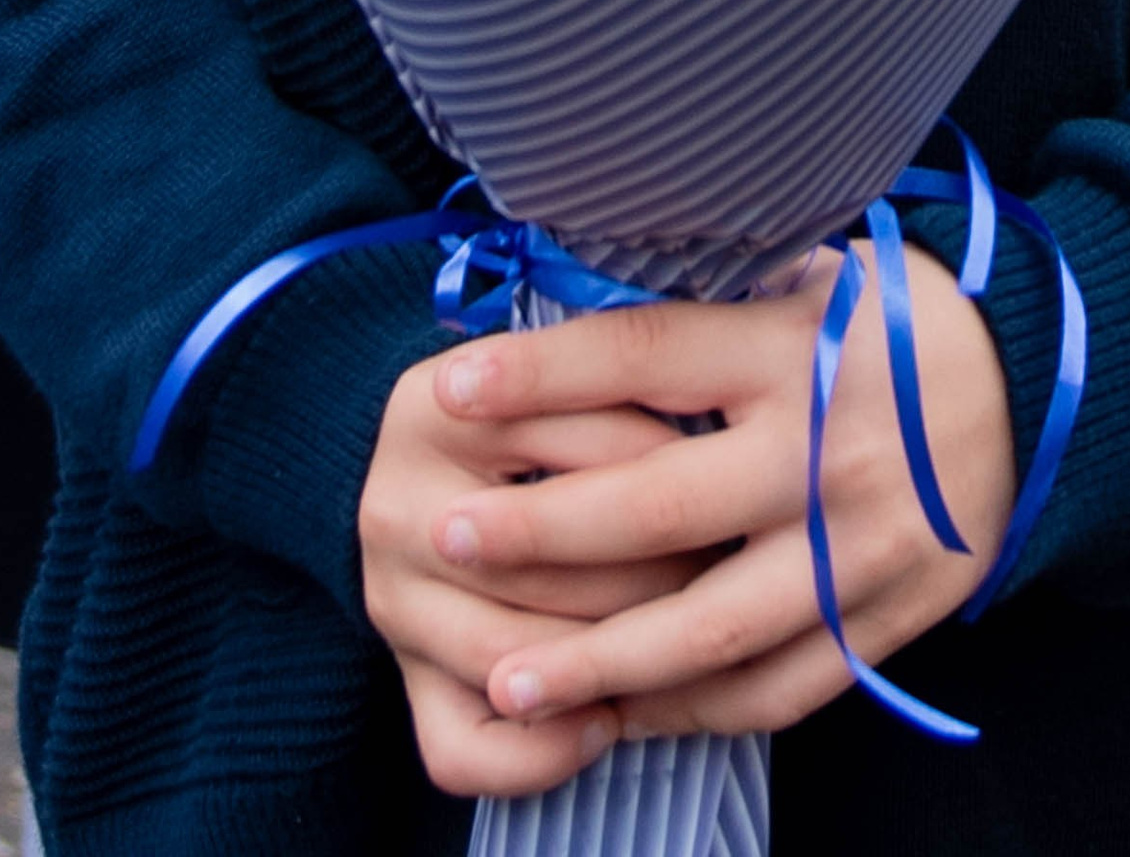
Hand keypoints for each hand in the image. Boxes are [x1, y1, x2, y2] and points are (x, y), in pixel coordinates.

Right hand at [361, 359, 703, 798]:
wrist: (429, 468)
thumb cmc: (533, 412)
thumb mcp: (567, 375)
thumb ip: (621, 389)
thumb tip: (718, 452)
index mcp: (439, 405)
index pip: (589, 448)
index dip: (680, 472)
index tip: (737, 484)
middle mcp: (396, 505)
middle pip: (551, 562)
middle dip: (660, 576)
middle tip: (735, 572)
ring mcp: (392, 602)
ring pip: (515, 658)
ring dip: (613, 662)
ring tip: (691, 641)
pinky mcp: (402, 680)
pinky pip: (466, 749)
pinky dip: (545, 754)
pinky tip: (606, 721)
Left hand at [413, 248, 1013, 770]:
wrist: (1042, 388)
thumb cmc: (896, 319)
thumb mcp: (815, 273)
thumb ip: (710, 297)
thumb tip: (568, 286)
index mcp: (795, 347)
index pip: (645, 356)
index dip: (541, 374)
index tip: (450, 387)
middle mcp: (825, 449)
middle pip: (658, 504)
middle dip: (539, 530)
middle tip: (444, 538)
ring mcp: (860, 548)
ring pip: (708, 627)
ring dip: (596, 659)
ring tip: (504, 682)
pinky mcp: (889, 619)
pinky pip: (776, 686)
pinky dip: (691, 710)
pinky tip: (619, 713)